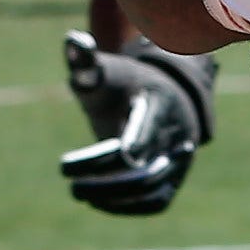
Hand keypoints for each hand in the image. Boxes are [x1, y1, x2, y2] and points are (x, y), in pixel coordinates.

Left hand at [59, 31, 216, 213]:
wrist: (165, 101)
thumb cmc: (126, 84)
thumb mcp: (106, 69)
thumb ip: (85, 61)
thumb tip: (72, 41)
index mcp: (160, 104)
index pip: (147, 127)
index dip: (132, 143)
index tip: (114, 155)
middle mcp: (176, 135)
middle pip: (147, 167)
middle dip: (107, 179)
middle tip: (71, 183)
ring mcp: (178, 160)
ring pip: (152, 188)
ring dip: (113, 197)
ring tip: (78, 193)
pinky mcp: (174, 180)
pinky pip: (156, 202)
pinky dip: (127, 207)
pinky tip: (96, 202)